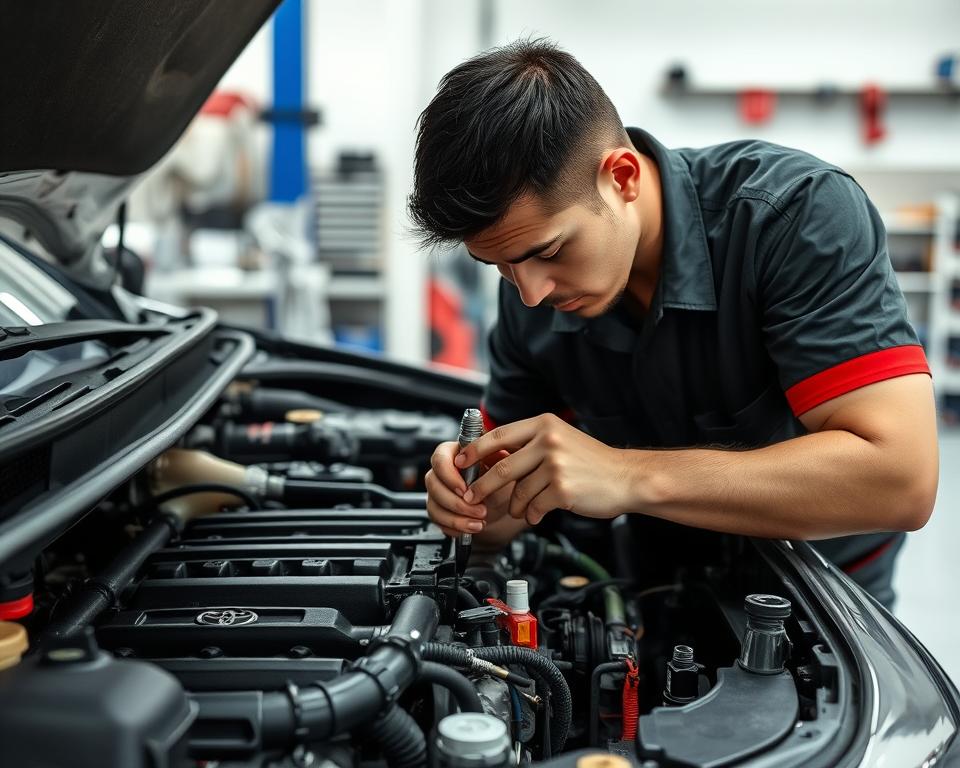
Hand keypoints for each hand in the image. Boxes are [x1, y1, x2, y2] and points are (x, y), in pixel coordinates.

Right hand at [425, 441, 512, 536]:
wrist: (501, 501)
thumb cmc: (500, 479)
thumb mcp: (503, 466)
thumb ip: (497, 459)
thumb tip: (498, 457)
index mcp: (455, 453)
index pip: (440, 459)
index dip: (450, 476)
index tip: (465, 490)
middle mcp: (442, 470)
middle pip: (433, 484)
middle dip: (457, 502)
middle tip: (479, 510)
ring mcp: (437, 490)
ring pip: (433, 505)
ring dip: (457, 518)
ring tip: (479, 522)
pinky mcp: (438, 509)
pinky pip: (437, 520)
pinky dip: (455, 527)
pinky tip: (471, 527)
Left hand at [455, 413, 634, 524]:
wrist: (627, 478)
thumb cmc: (593, 462)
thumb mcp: (561, 440)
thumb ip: (530, 444)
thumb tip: (494, 456)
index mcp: (544, 425)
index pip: (498, 435)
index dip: (474, 450)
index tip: (460, 461)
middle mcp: (548, 441)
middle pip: (501, 466)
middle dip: (482, 486)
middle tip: (472, 497)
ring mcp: (556, 465)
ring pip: (518, 491)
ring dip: (514, 506)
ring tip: (519, 510)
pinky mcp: (563, 490)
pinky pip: (534, 506)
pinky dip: (531, 514)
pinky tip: (537, 514)